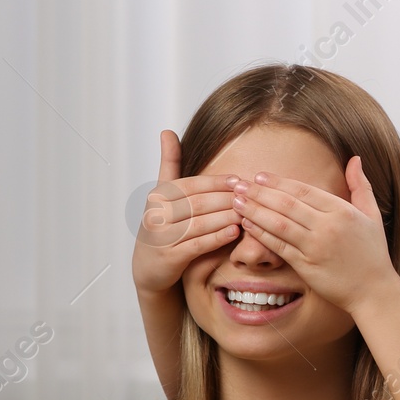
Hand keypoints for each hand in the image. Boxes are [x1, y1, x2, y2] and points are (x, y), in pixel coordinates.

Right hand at [131, 129, 243, 294]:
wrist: (148, 268)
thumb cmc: (162, 226)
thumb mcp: (163, 194)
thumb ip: (169, 163)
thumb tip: (167, 131)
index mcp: (158, 195)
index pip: (192, 185)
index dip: (217, 183)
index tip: (240, 181)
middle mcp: (156, 214)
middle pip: (198, 203)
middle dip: (227, 200)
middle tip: (251, 198)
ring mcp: (161, 236)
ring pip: (200, 223)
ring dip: (226, 218)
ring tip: (248, 214)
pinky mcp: (169, 257)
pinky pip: (198, 244)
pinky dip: (217, 237)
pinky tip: (235, 232)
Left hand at [231, 157, 396, 314]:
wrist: (374, 291)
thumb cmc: (373, 253)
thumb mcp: (372, 215)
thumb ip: (361, 186)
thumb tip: (354, 158)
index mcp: (342, 211)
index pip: (303, 190)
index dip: (278, 182)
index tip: (259, 175)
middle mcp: (327, 227)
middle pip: (286, 204)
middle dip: (259, 193)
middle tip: (239, 184)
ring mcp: (315, 247)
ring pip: (278, 224)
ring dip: (254, 211)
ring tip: (236, 202)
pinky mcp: (306, 266)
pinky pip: (279, 247)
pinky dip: (261, 235)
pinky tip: (247, 225)